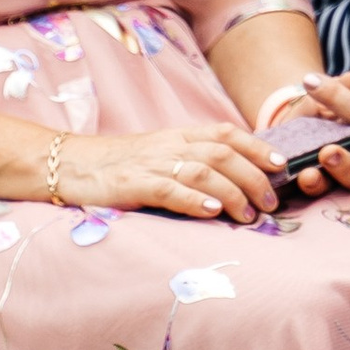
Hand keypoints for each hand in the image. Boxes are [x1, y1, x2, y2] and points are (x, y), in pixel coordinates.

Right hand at [59, 122, 296, 223]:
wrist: (68, 164)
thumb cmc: (118, 165)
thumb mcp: (160, 154)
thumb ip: (192, 160)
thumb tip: (235, 178)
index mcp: (179, 135)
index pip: (227, 133)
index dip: (258, 146)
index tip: (281, 164)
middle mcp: (170, 145)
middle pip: (224, 154)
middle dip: (254, 176)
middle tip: (271, 202)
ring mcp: (152, 164)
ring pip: (204, 171)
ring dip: (233, 193)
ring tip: (250, 215)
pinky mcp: (133, 184)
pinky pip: (170, 189)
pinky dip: (195, 200)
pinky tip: (213, 212)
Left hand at [267, 69, 349, 198]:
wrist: (293, 131)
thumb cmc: (320, 111)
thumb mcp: (329, 95)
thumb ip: (345, 87)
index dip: (337, 97)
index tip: (307, 81)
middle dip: (344, 164)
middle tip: (326, 152)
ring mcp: (330, 182)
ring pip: (332, 189)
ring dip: (319, 183)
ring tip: (306, 175)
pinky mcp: (306, 193)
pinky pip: (301, 197)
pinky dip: (291, 192)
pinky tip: (276, 184)